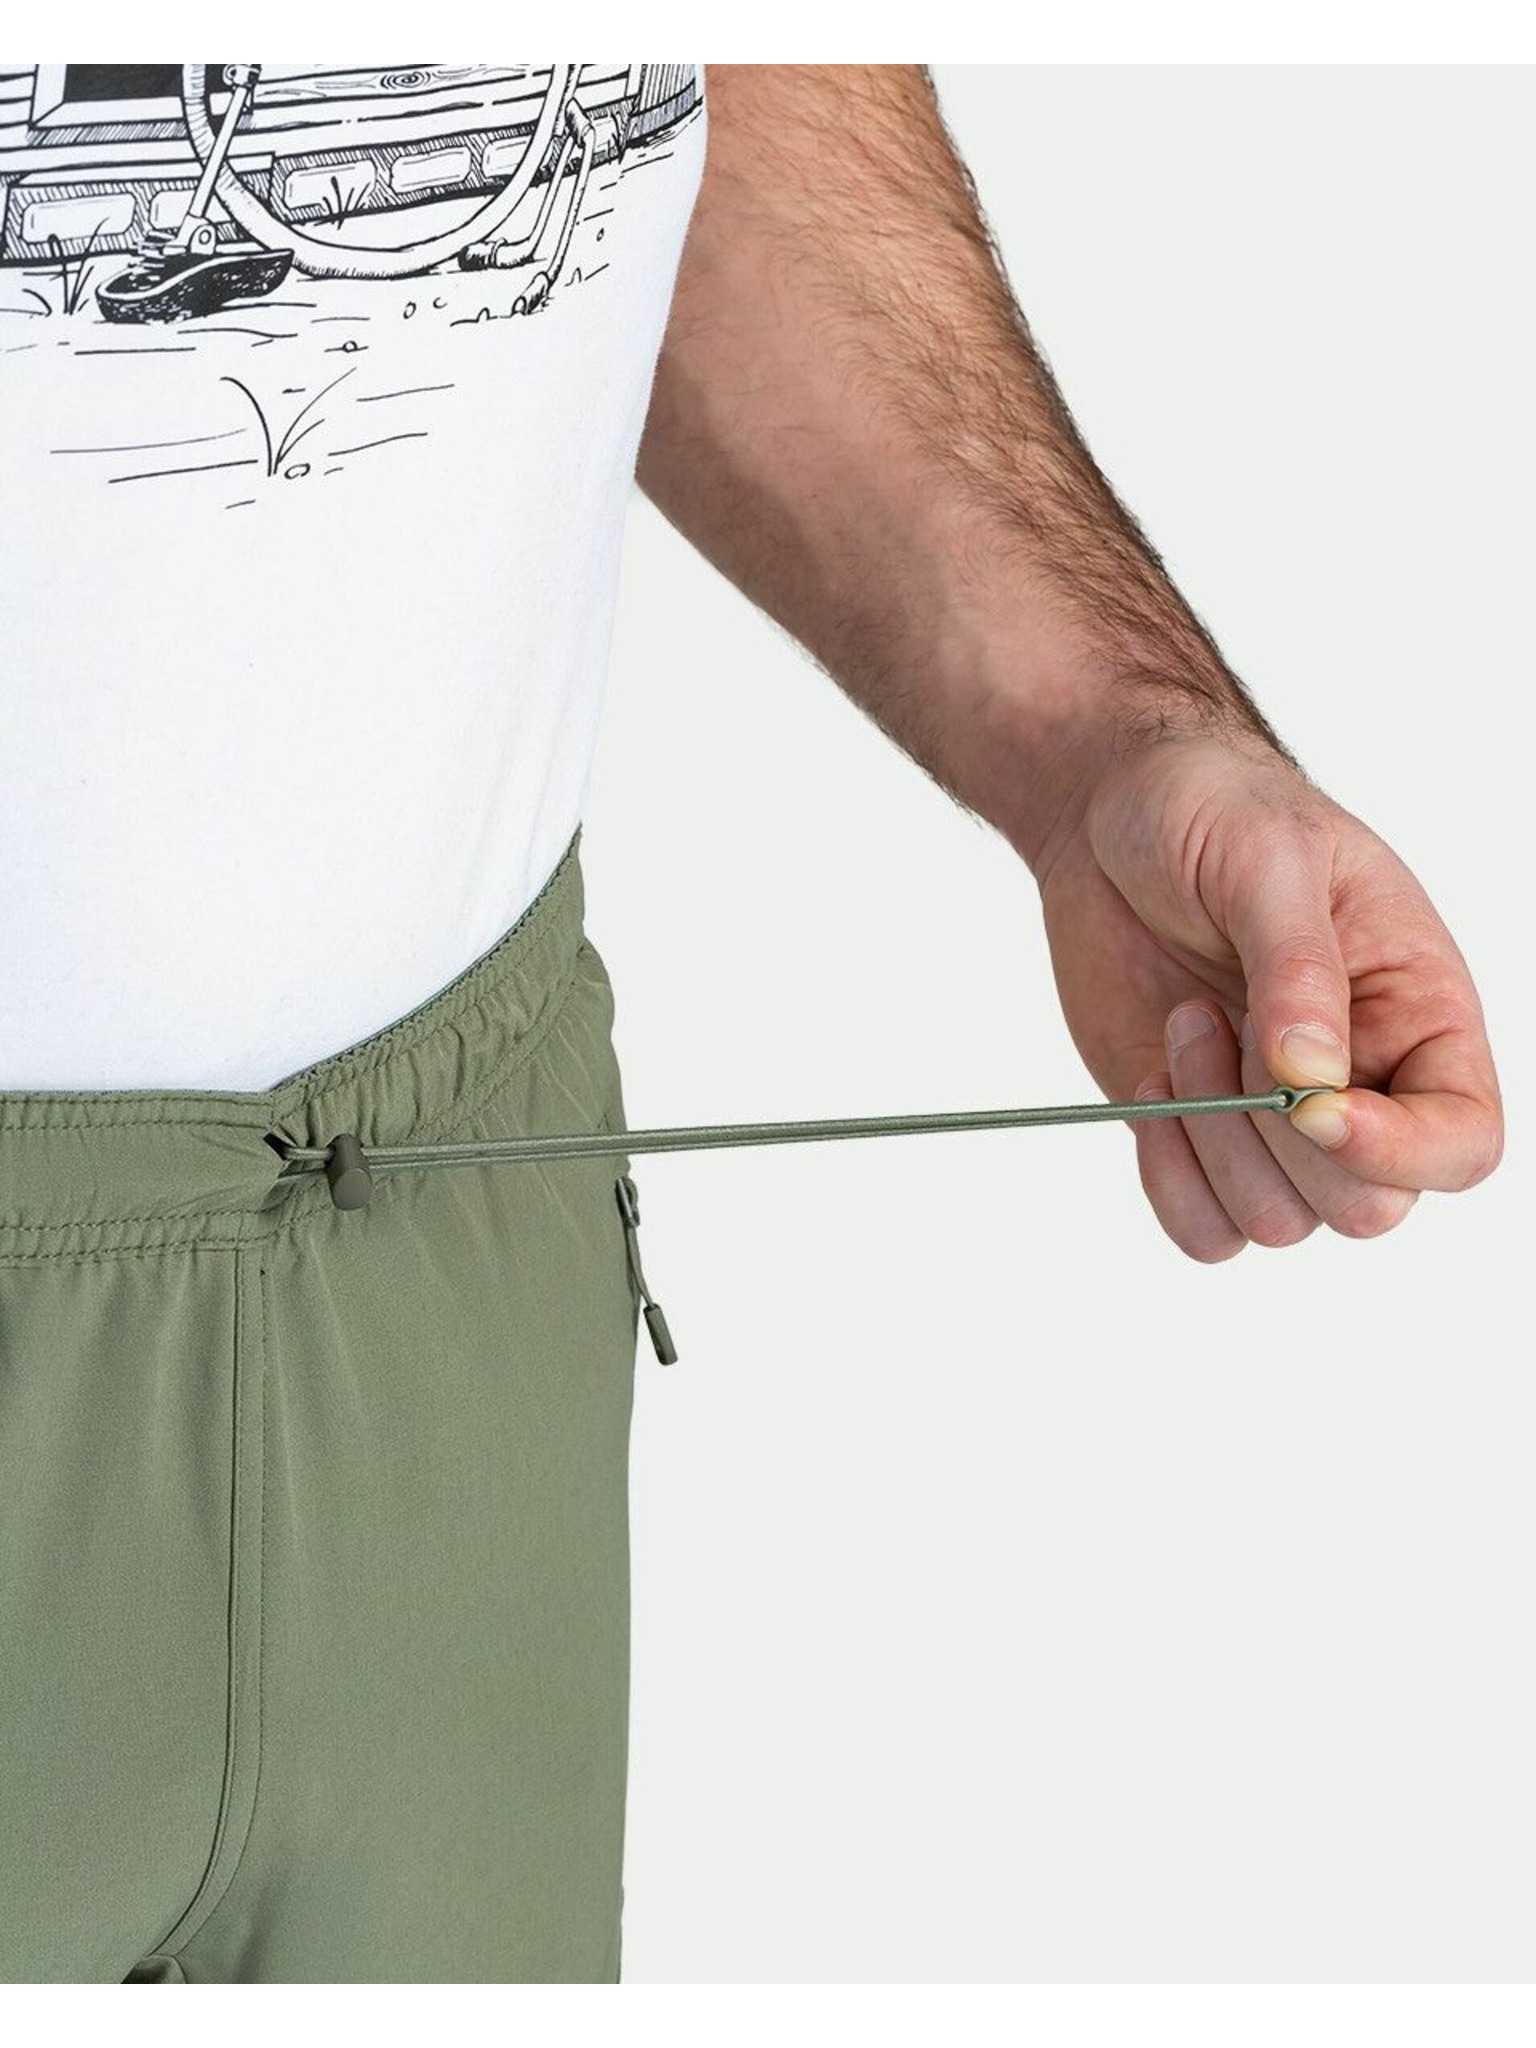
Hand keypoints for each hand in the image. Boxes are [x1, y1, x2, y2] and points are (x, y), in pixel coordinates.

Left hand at [1034, 732, 1503, 1260]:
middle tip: (1217, 1017)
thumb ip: (1298, 969)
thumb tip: (1315, 1081)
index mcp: (1423, 1014)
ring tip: (1186, 1020)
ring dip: (1212, 1136)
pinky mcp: (1200, 1138)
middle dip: (1277, 1135)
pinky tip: (1152, 1084)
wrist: (1110, 815)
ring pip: (1277, 1224)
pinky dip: (1168, 1177)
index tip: (1310, 1102)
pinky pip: (1204, 1230)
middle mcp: (1366, 1086)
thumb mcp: (1268, 858)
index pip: (1462, 1142)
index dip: (1398, 1151)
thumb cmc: (1212, 809)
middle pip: (1366, 1207)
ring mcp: (1279, 1124)